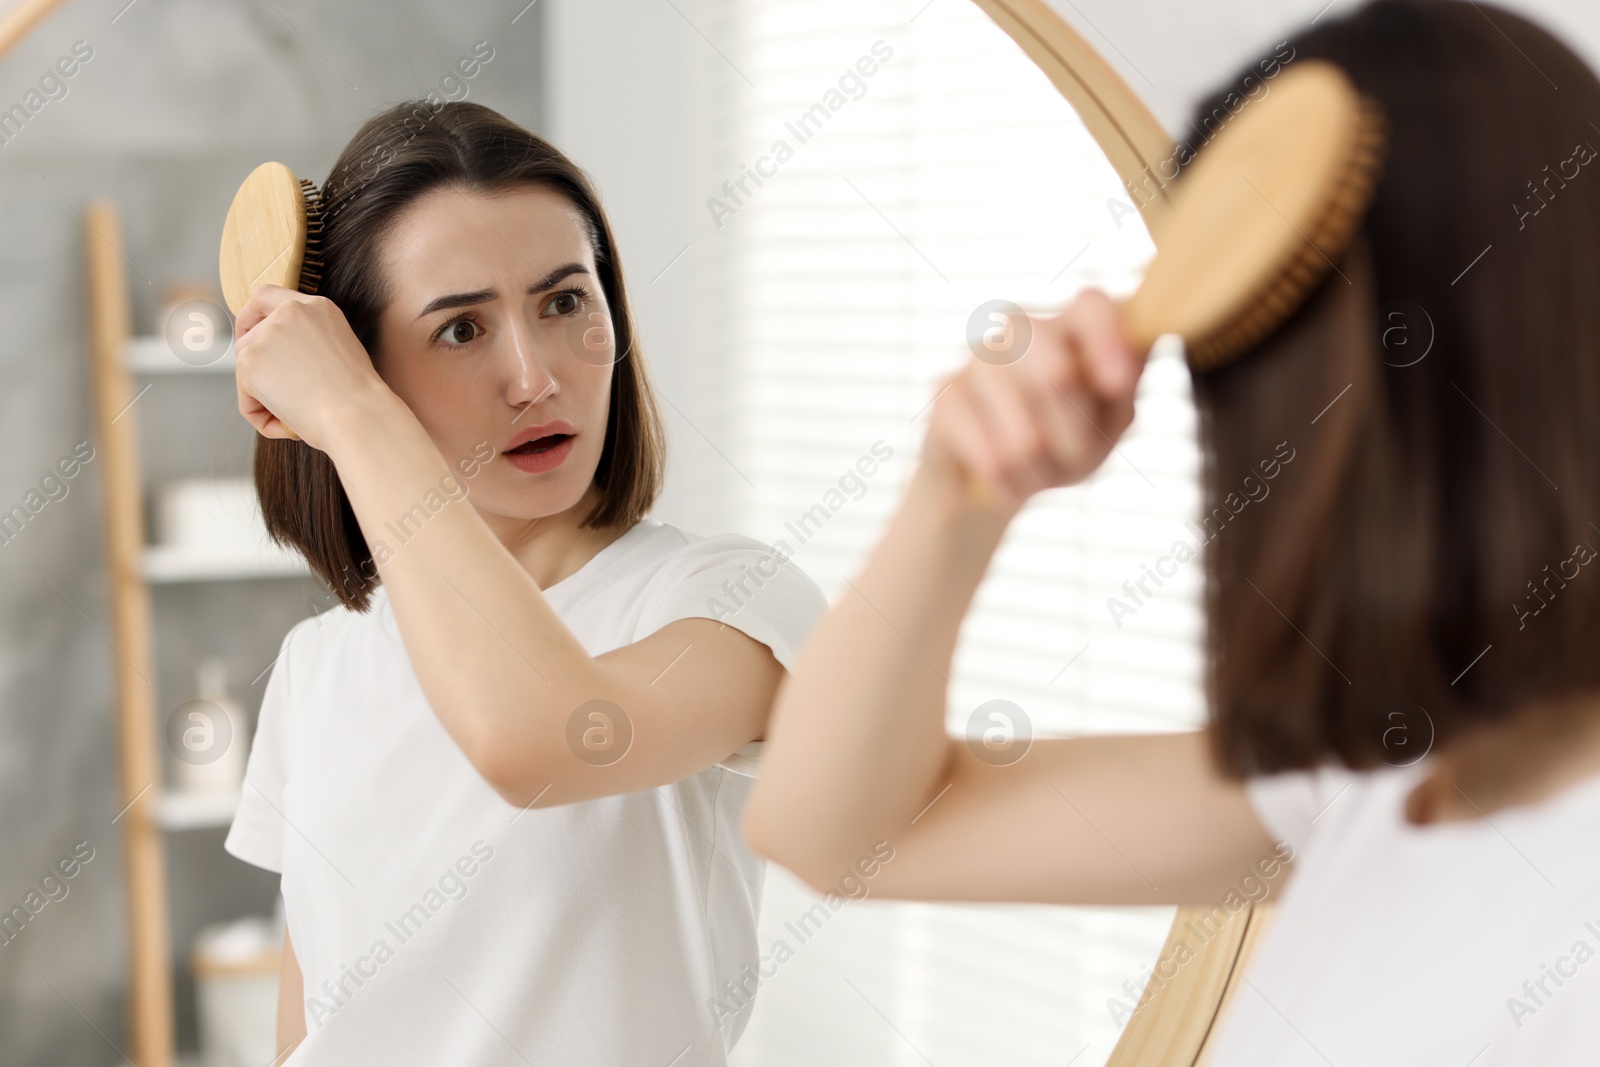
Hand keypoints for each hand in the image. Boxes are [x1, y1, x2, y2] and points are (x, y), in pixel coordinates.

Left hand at [233, 285, 393, 452]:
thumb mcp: (340, 356)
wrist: (357, 415)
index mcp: (318, 308)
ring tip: (295, 416)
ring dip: (263, 396)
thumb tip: (283, 365)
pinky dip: (261, 415)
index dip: (252, 316)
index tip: (249, 333)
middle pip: (250, 335)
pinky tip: (287, 423)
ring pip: (247, 369)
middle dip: (252, 363)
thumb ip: (309, 346)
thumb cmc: (359, 400)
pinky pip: (246, 397)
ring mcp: (267, 334)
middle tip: (266, 391)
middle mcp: (290, 312)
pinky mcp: (250, 360)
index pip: (269, 296)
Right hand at [920, 288, 1145, 513]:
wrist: (995, 479)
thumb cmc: (1061, 446)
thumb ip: (1119, 395)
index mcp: (1071, 327)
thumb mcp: (1104, 428)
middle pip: (1055, 371)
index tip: (1120, 384)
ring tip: (1036, 479)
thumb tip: (1125, 371)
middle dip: (1073, 435)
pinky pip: (984, 445)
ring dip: (1036, 467)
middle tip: (1076, 461)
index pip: (1091, 306)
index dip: (1108, 341)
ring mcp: (978, 357)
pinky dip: (1004, 477)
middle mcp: (1022, 329)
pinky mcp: (943, 392)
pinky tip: (1005, 484)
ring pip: (1020, 425)